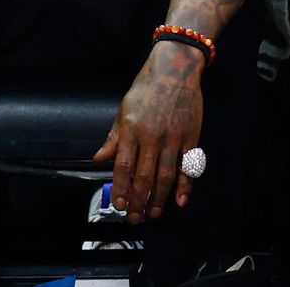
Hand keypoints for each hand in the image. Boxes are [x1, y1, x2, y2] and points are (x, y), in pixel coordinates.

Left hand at [93, 42, 204, 222]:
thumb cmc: (145, 89)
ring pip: (165, 177)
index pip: (122, 166)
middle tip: (133, 218)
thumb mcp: (123, 109)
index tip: (117, 205)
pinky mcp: (191, 138)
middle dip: (137, 200)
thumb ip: (113, 137)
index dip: (120, 189)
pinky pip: (188, 167)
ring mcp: (173, 138)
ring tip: (152, 213)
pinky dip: (185, 187)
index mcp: (131, 129)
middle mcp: (151, 137)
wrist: (174, 71)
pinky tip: (179, 201)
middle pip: (143, 177)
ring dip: (158, 199)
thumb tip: (99, 158)